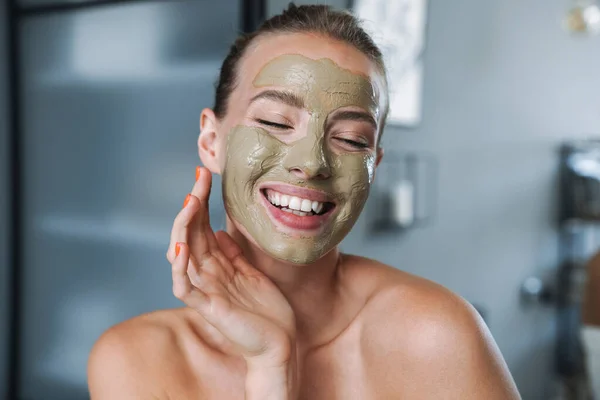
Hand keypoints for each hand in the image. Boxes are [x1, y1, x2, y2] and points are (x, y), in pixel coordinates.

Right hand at [166, 167, 295, 366]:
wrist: (280, 344)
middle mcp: (207, 274)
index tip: (203, 176)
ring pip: (182, 255)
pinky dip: (180, 268)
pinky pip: (186, 288)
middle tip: (198, 179)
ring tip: (190, 203)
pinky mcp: (210, 308)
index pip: (201, 227)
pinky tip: (182, 248)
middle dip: (193, 206)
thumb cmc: (267, 310)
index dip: (200, 202)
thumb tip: (219, 230)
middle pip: (190, 235)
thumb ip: (233, 253)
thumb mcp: (251, 272)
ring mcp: (206, 290)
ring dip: (183, 229)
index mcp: (217, 265)